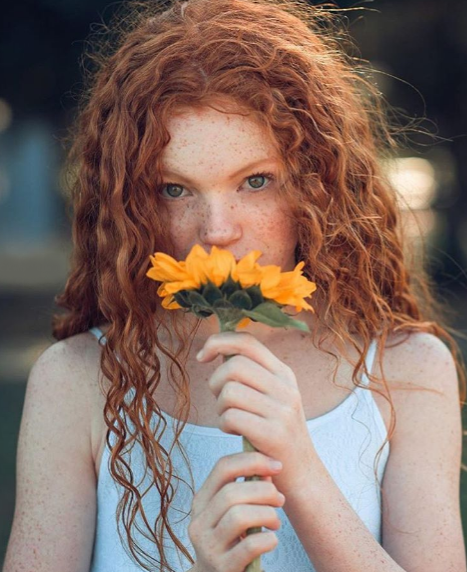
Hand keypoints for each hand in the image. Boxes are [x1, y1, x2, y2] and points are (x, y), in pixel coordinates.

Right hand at [188, 451, 284, 571]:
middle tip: (280, 499)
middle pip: (231, 492)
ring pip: (239, 515)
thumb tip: (268, 471)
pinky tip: (271, 540)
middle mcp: (199, 522)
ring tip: (275, 522)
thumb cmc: (231, 541)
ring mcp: (208, 546)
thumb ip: (246, 491)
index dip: (252, 461)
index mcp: (201, 501)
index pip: (222, 467)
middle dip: (264, 491)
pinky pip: (250, 545)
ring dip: (266, 514)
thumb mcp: (232, 513)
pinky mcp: (222, 567)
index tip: (277, 465)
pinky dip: (268, 539)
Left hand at [196, 331, 317, 495]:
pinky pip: (231, 416)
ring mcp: (282, 410)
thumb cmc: (275, 433)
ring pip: (229, 391)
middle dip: (215, 382)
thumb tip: (218, 349)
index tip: (202, 356)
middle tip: (220, 400)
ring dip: (220, 407)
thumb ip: (252, 374)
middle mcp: (286, 387)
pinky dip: (224, 424)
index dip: (219, 342)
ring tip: (230, 419)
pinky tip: (234, 432)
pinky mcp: (274, 434)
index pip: (247, 341)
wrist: (302, 475)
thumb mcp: (272, 396)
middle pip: (234, 365)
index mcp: (283, 373)